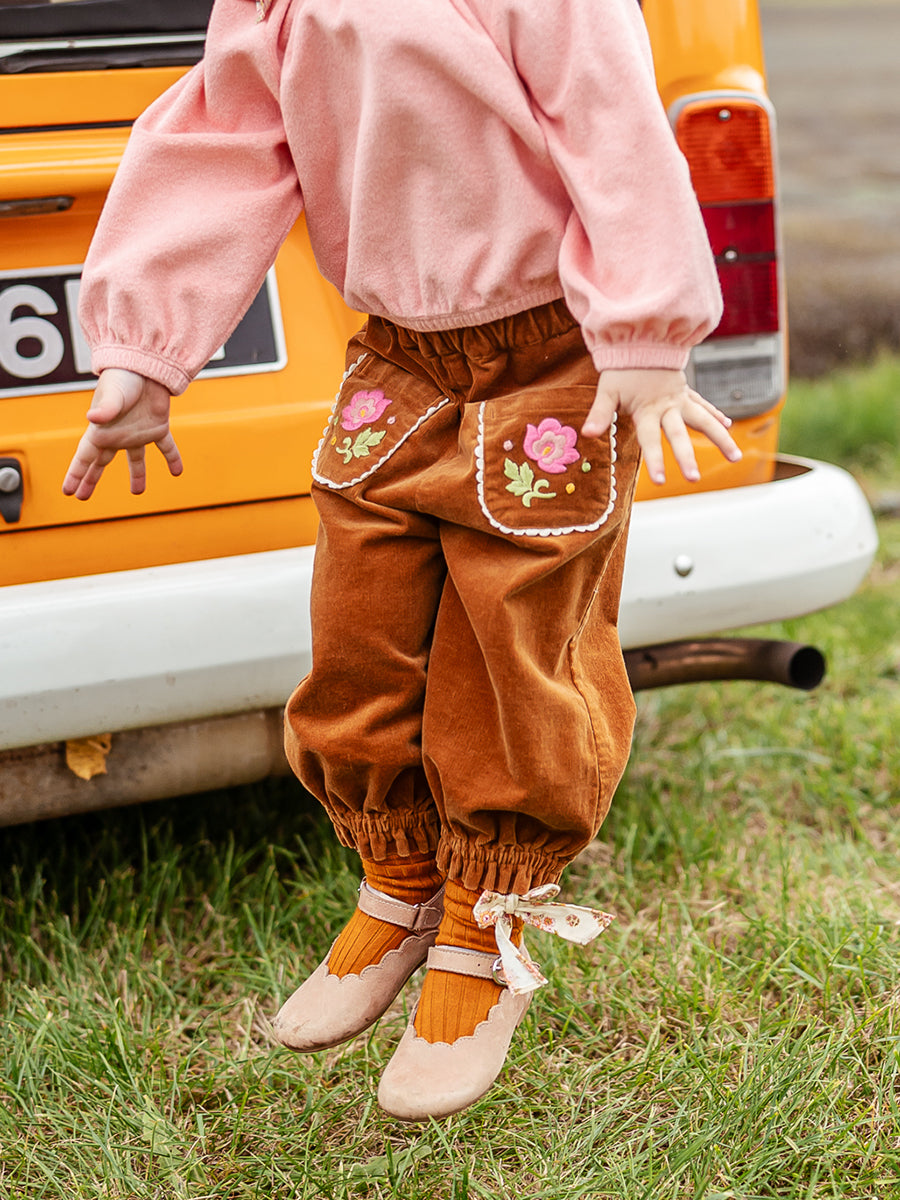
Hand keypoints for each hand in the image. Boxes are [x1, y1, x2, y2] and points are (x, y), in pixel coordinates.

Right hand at [62, 369, 182, 500]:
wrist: (147, 363)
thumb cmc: (124, 376)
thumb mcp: (114, 394)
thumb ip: (106, 408)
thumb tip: (93, 418)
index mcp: (102, 430)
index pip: (85, 457)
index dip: (75, 474)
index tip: (68, 491)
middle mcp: (118, 434)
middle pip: (101, 462)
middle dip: (91, 479)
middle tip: (82, 496)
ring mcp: (138, 433)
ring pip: (136, 459)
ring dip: (138, 475)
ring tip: (137, 492)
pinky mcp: (158, 427)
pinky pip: (167, 447)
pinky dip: (173, 459)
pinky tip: (177, 472)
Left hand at [581, 368, 741, 483]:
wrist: (641, 337)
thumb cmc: (622, 368)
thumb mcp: (607, 390)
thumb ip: (600, 413)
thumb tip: (587, 434)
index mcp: (648, 409)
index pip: (651, 439)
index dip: (655, 460)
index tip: (660, 481)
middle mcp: (668, 406)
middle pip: (680, 434)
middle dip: (687, 457)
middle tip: (694, 479)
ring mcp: (680, 399)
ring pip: (704, 420)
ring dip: (720, 438)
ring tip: (736, 457)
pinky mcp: (686, 392)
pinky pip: (703, 405)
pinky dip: (715, 415)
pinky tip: (727, 426)